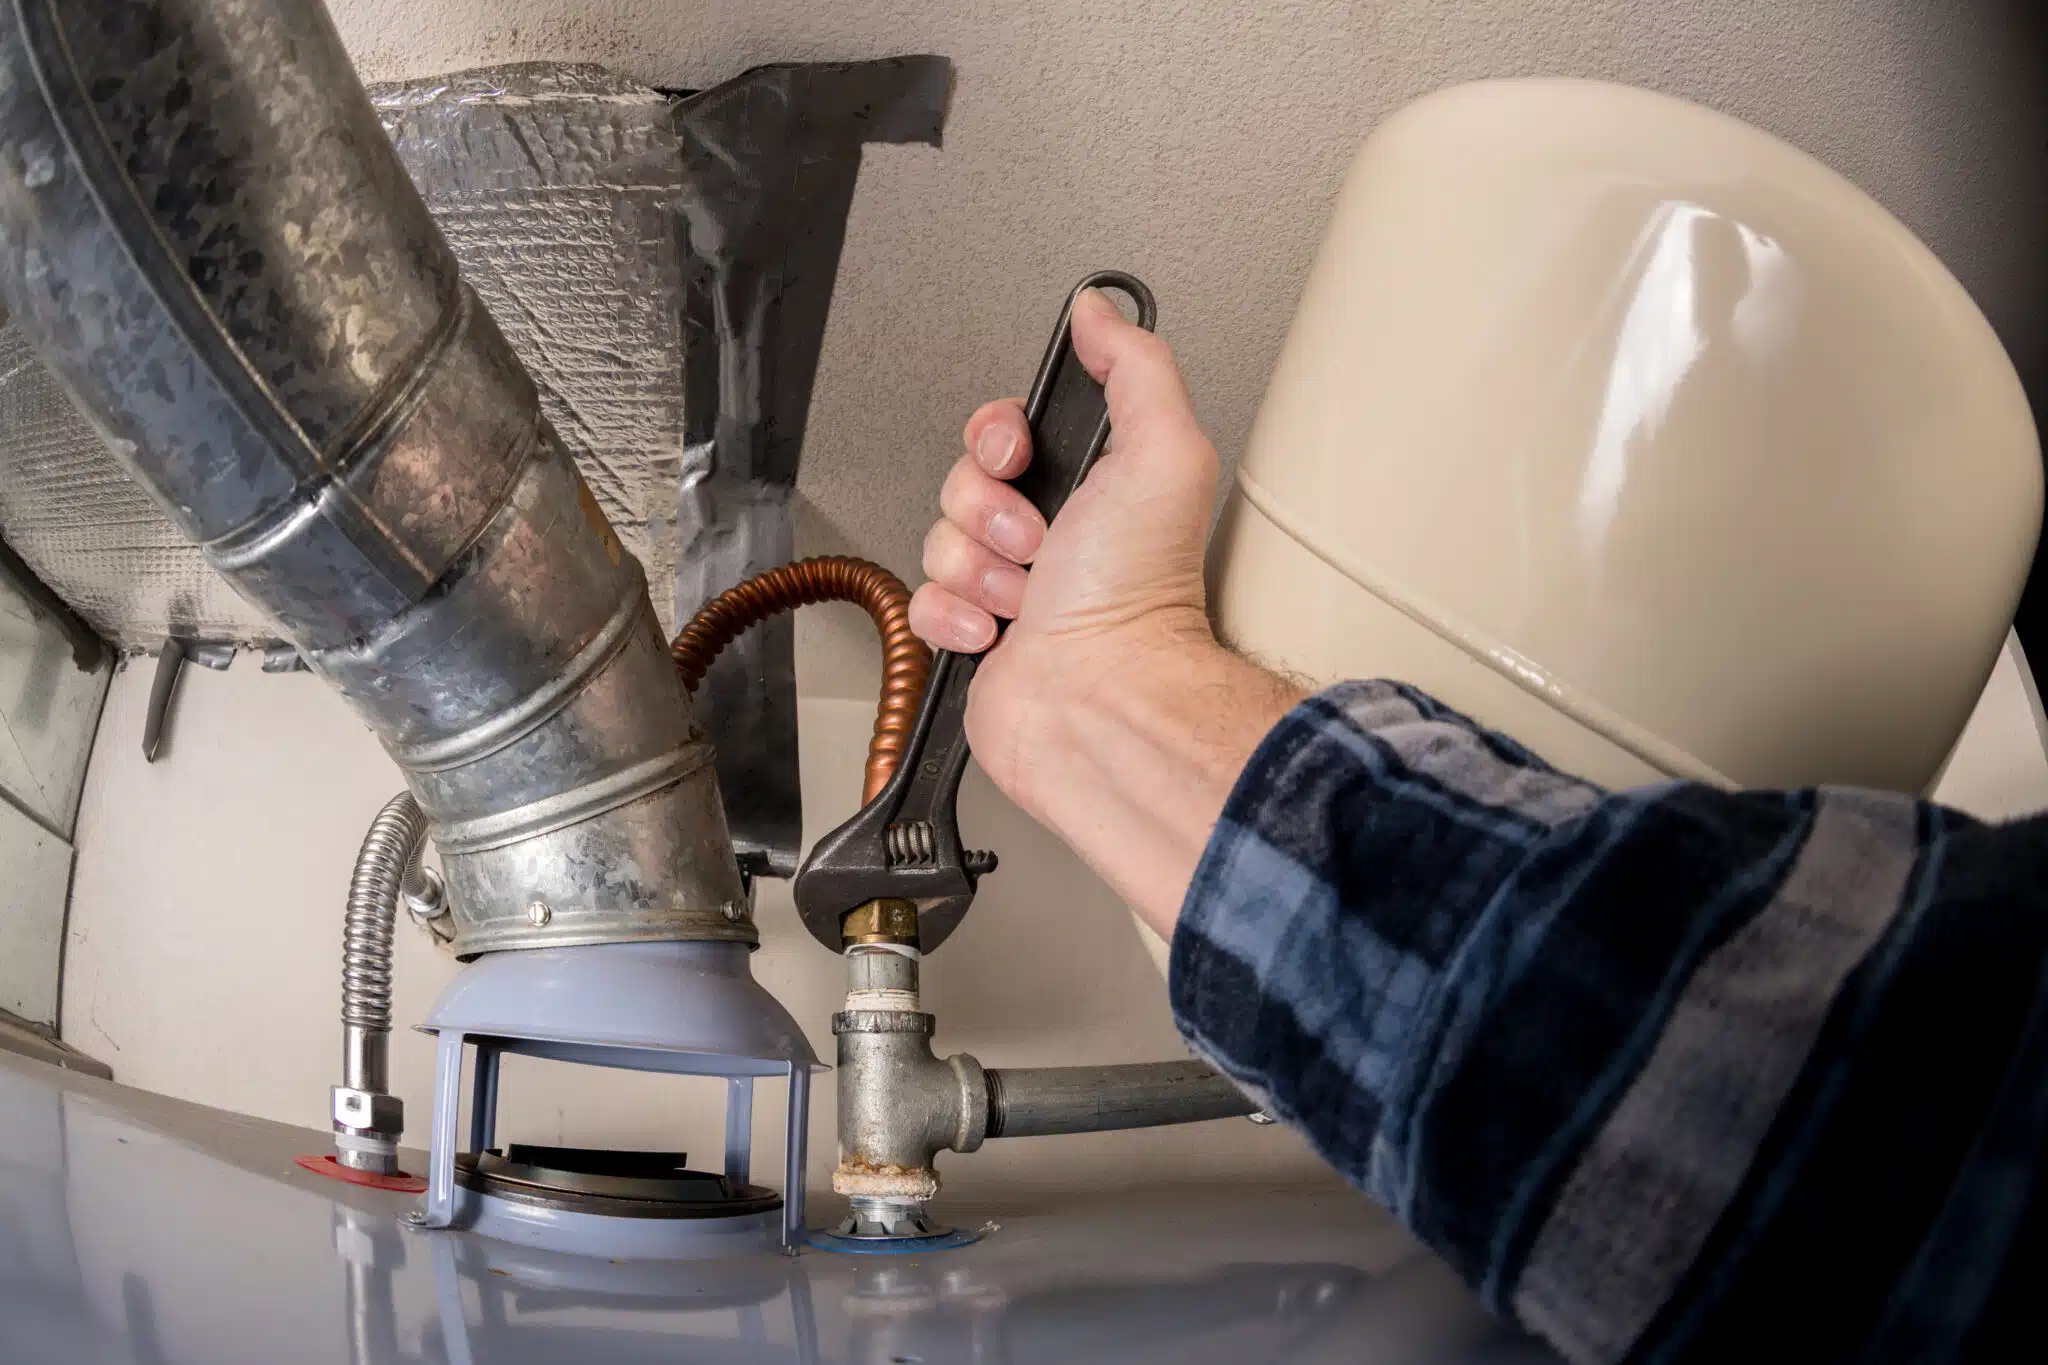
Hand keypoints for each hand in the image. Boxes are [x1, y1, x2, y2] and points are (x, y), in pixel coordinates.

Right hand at [909, 289, 1301, 936]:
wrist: (1100, 700)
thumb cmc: (1137, 597)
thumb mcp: (1162, 452)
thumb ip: (1136, 368)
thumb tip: (1102, 313)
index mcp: (1093, 486)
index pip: (1007, 430)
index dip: (998, 437)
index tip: (1020, 459)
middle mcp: (1053, 535)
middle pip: (963, 480)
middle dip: (990, 509)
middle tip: (1038, 542)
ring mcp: (1008, 589)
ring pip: (939, 540)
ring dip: (978, 569)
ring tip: (1027, 597)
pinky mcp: (972, 638)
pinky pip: (922, 602)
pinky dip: (954, 618)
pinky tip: (997, 632)